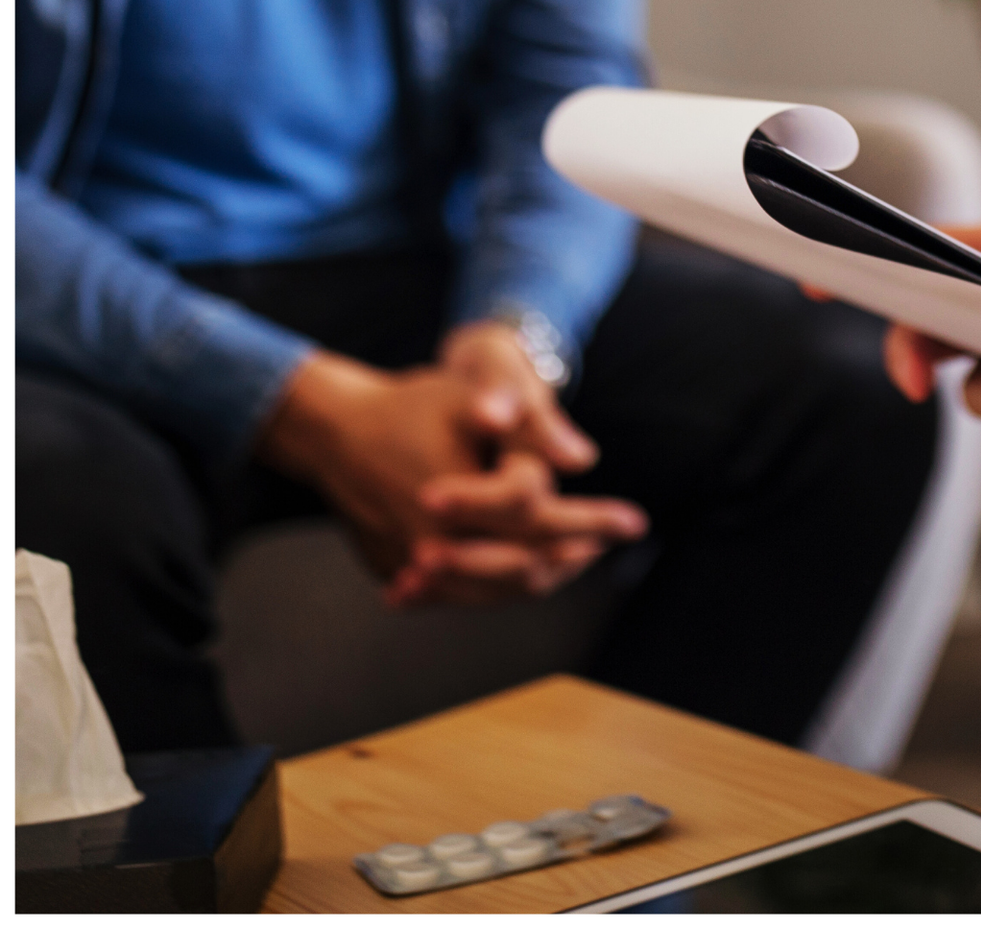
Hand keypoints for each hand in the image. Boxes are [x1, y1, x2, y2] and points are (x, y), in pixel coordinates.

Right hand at [256, 326, 646, 607]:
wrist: (333, 430)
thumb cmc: (409, 407)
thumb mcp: (470, 398)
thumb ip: (530, 428)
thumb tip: (584, 457)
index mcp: (464, 504)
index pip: (546, 522)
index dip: (596, 521)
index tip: (635, 524)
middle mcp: (438, 548)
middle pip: (525, 568)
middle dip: (574, 555)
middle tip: (608, 541)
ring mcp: (414, 568)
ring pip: (494, 590)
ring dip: (539, 575)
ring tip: (575, 556)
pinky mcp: (397, 574)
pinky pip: (457, 593)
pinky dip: (494, 583)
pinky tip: (517, 569)